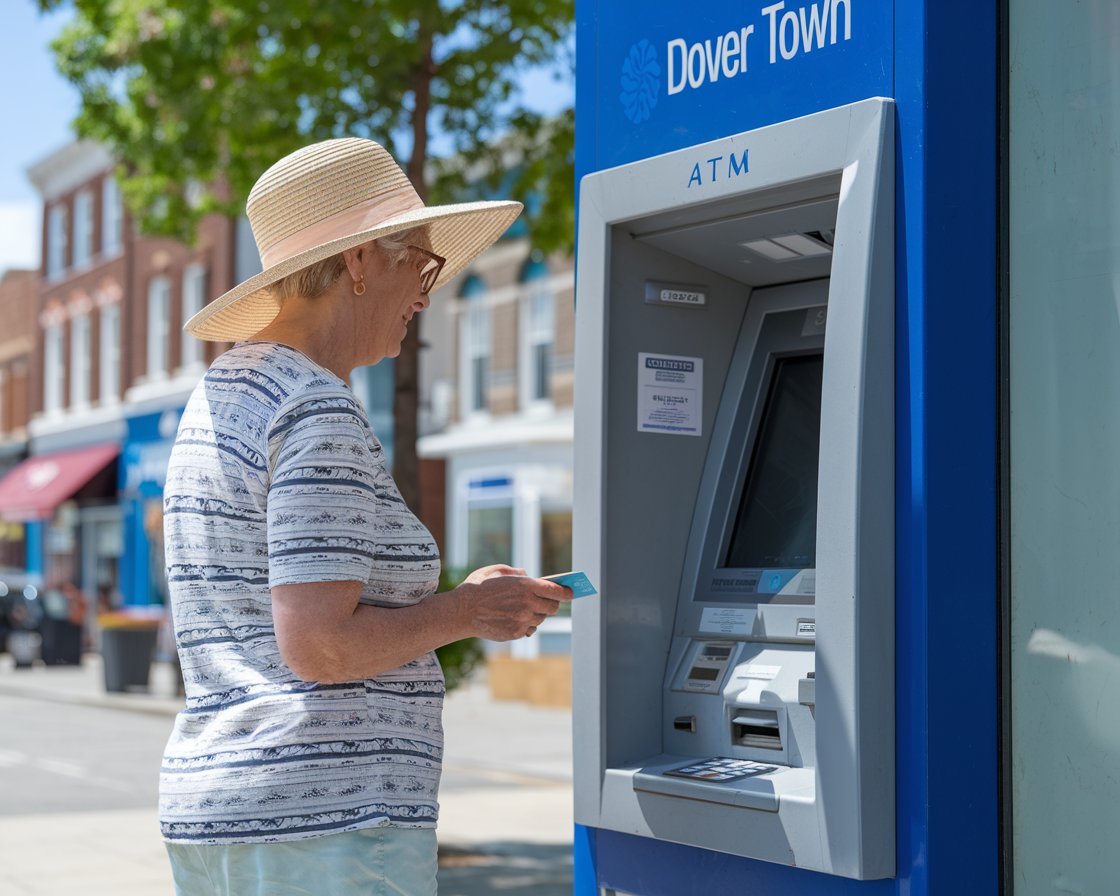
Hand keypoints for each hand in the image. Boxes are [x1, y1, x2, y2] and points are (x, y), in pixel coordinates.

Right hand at [452, 567, 572, 641]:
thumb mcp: (497, 571)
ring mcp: (522, 620)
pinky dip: (526, 625)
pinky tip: (515, 619)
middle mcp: (527, 603)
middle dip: (551, 604)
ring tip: (523, 609)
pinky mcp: (515, 633)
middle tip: (546, 601)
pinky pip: (529, 630)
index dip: (567, 593)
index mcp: (525, 585)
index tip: (571, 593)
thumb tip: (528, 575)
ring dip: (536, 614)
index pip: (557, 591)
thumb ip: (516, 572)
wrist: (461, 611)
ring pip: (540, 619)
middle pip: (552, 608)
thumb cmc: (478, 587)